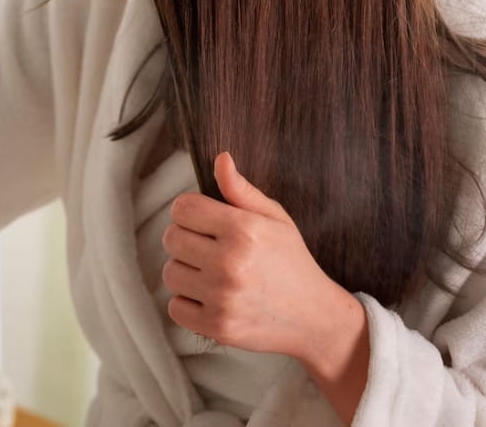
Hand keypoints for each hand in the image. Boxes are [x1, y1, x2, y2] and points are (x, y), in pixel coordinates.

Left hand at [162, 152, 355, 361]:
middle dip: (186, 240)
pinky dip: (188, 303)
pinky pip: (175, 307)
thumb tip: (220, 158)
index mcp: (243, 230)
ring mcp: (222, 297)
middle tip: (209, 248)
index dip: (189, 212)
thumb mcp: (275, 219)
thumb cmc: (292, 262)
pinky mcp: (217, 326)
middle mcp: (230, 262)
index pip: (182, 208)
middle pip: (171, 238)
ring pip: (170, 273)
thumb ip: (241, 190)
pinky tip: (211, 298)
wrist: (315, 318)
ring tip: (211, 274)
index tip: (203, 221)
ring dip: (185, 272)